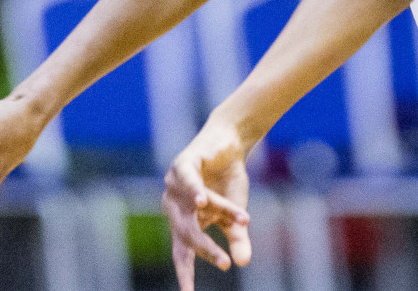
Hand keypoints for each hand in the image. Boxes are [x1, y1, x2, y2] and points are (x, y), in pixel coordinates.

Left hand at [162, 119, 252, 290]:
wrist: (229, 143)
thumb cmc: (227, 182)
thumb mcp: (235, 214)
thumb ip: (237, 238)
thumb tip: (243, 263)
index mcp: (184, 223)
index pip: (182, 253)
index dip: (185, 274)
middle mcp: (174, 207)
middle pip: (187, 235)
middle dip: (207, 250)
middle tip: (224, 264)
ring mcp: (175, 187)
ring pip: (196, 210)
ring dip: (220, 214)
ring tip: (239, 224)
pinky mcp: (182, 166)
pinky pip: (188, 182)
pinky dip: (195, 191)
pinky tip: (202, 200)